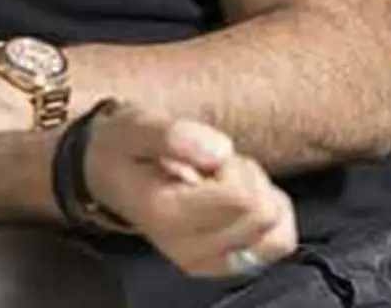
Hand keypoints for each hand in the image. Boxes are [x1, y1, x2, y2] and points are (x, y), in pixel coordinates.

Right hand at [85, 106, 296, 277]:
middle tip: (207, 165)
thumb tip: (220, 151)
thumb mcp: (138, 125)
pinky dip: (269, 214)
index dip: (230, 164)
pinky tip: (236, 198)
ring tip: (220, 181)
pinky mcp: (230, 265)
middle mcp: (192, 251)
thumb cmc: (126, 147)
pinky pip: (279, 241)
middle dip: (243, 177)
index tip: (201, 154)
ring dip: (258, 196)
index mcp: (168, 217)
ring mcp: (212, 264)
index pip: (242, 200)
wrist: (111, 175)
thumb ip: (173, 135)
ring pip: (275, 230)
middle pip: (262, 212)